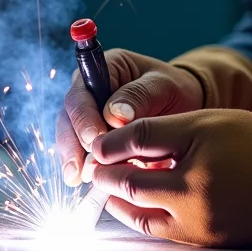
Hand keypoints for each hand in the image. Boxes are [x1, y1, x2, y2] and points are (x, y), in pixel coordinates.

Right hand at [55, 49, 203, 185]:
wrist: (182, 108)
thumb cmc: (174, 91)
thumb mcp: (164, 87)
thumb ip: (139, 96)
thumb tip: (114, 116)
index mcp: (104, 68)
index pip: (83, 92)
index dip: (84, 118)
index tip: (94, 140)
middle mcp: (89, 89)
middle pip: (69, 115)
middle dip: (73, 143)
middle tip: (82, 168)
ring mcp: (88, 113)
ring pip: (69, 135)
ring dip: (72, 158)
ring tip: (77, 179)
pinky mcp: (91, 136)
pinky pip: (79, 151)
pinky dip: (81, 167)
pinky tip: (82, 183)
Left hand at [89, 109, 251, 246]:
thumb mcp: (204, 123)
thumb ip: (156, 132)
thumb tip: (111, 141)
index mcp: (189, 180)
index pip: (131, 163)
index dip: (109, 151)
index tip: (97, 145)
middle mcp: (190, 212)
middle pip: (132, 193)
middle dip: (108, 178)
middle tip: (98, 166)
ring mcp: (198, 232)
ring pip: (142, 219)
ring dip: (121, 201)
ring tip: (114, 185)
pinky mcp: (207, 243)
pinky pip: (164, 231)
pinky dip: (146, 214)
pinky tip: (144, 199)